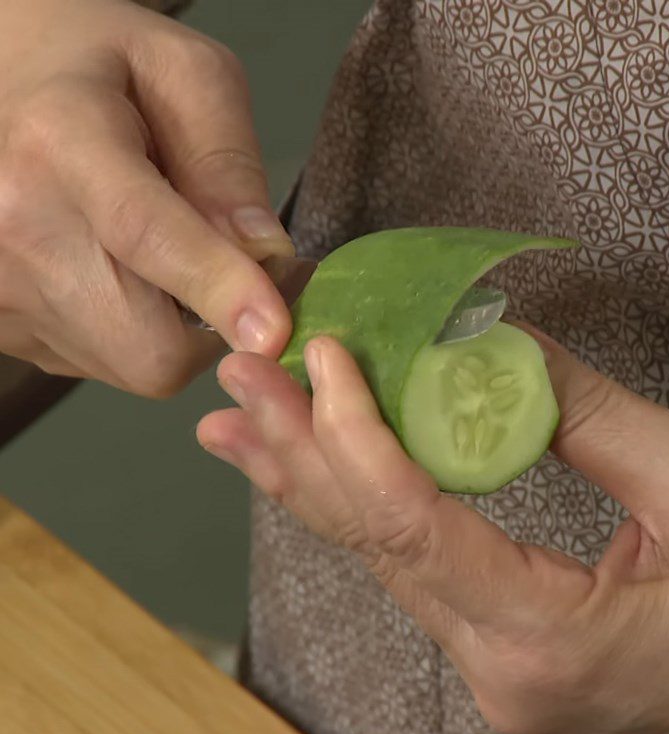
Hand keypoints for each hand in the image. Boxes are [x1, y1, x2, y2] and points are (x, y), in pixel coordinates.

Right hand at [0, 0, 292, 395]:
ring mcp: (1, 286)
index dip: (218, 290)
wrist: (7, 82)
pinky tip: (124, 274)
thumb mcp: (188, 76)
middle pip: (146, 344)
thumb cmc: (104, 68)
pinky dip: (138, 332)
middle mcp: (14, 224)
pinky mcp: (4, 323)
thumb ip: (227, 163)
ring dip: (177, 330)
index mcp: (60, 140)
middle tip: (231, 273)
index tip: (275, 332)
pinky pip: (103, 363)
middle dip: (211, 329)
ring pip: (132, 364)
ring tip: (164, 258)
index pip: (146, 235)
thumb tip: (265, 254)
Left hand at [198, 327, 668, 733]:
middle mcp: (497, 668)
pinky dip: (362, 507)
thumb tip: (492, 344)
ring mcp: (494, 668)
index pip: (411, 525)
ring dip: (314, 478)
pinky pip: (414, 569)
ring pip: (381, 558)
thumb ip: (586, 410)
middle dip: (300, 450)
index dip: (354, 430)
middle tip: (237, 382)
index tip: (321, 354)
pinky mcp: (502, 651)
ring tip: (242, 424)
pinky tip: (314, 471)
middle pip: (373, 543)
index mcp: (547, 641)